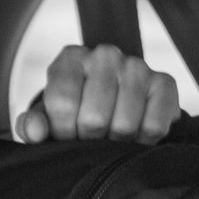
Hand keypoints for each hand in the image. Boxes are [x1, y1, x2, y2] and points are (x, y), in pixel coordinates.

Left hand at [15, 44, 178, 143]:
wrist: (118, 105)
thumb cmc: (77, 113)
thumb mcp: (50, 118)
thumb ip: (33, 125)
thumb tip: (33, 131)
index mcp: (70, 59)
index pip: (62, 103)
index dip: (64, 132)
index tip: (68, 136)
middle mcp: (105, 54)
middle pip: (95, 118)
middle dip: (92, 140)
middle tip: (94, 139)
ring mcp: (138, 66)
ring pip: (125, 125)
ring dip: (119, 143)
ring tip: (114, 136)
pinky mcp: (165, 82)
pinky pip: (154, 127)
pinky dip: (144, 142)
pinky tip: (136, 134)